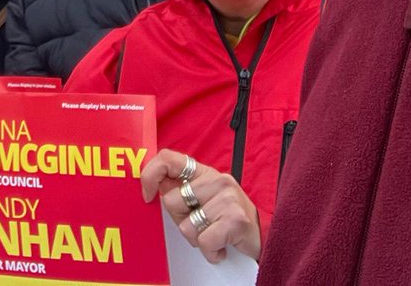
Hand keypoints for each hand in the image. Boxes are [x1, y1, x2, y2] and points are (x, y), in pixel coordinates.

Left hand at [142, 149, 262, 261]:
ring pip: (186, 226)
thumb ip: (179, 189)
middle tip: (200, 224)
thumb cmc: (226, 218)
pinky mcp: (236, 220)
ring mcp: (228, 198)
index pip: (167, 158)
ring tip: (214, 234)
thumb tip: (151, 187)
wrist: (264, 237)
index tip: (147, 195)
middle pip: (171, 201)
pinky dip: (210, 251)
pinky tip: (222, 247)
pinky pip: (204, 241)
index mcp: (202, 172)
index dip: (150, 175)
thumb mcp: (202, 197)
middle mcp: (216, 179)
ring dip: (197, 238)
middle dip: (180, 220)